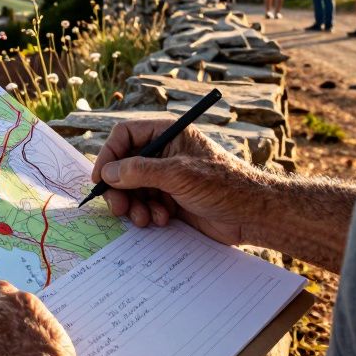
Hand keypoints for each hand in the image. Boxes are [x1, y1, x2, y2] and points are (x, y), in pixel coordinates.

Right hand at [91, 119, 270, 244]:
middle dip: (119, 188)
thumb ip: (139, 171)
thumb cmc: (224, 185)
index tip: (100, 179)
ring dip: (134, 205)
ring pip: (131, 189)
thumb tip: (108, 173)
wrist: (254, 216)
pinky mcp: (171, 199)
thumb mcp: (179, 174)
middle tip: (118, 208)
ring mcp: (167, 177)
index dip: (109, 155)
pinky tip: (162, 220)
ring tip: (145, 218)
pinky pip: (145, 204)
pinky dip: (147, 214)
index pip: (125, 136)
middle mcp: (164, 153)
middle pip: (123, 165)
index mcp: (168, 134)